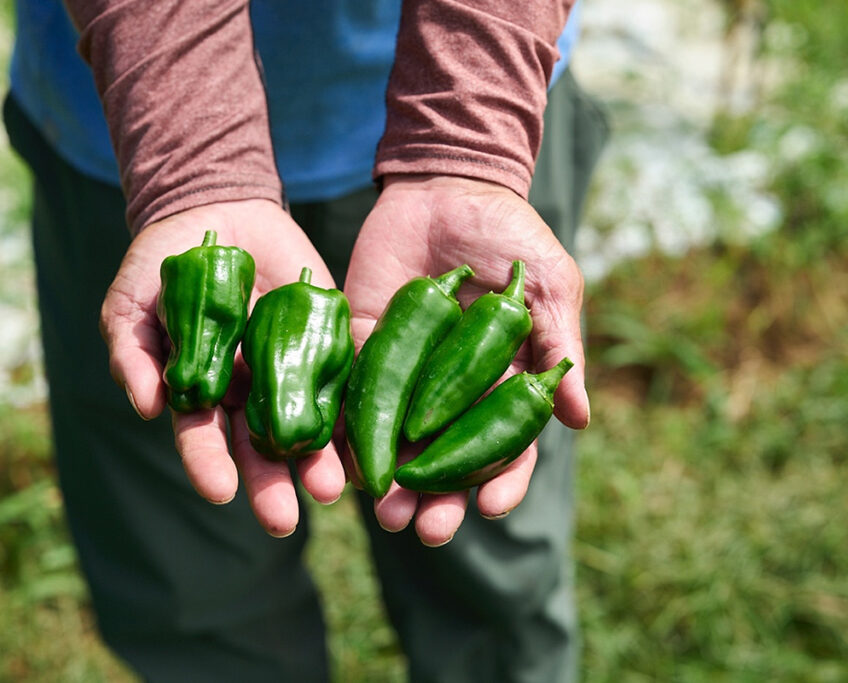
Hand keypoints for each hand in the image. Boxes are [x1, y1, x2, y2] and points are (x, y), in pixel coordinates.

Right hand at [100, 199, 346, 536]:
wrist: (215, 210)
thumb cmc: (161, 266)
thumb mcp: (132, 305)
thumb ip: (133, 354)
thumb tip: (148, 408)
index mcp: (202, 391)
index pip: (204, 438)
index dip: (209, 465)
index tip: (220, 492)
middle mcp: (248, 390)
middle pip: (261, 446)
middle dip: (272, 483)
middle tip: (285, 518)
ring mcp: (290, 366)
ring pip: (306, 422)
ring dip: (319, 459)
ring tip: (332, 489)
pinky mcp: (326, 338)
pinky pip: (343, 375)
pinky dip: (354, 406)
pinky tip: (366, 436)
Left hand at [343, 175, 588, 545]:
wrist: (446, 186)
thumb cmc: (509, 235)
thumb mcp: (547, 285)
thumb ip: (556, 344)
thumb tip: (579, 420)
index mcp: (500, 381)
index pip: (504, 444)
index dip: (501, 479)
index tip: (492, 509)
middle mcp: (450, 389)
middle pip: (444, 456)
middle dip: (436, 495)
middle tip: (423, 528)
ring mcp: (405, 370)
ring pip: (395, 437)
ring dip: (388, 478)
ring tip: (380, 512)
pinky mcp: (363, 344)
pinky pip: (350, 392)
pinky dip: (343, 428)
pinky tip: (337, 463)